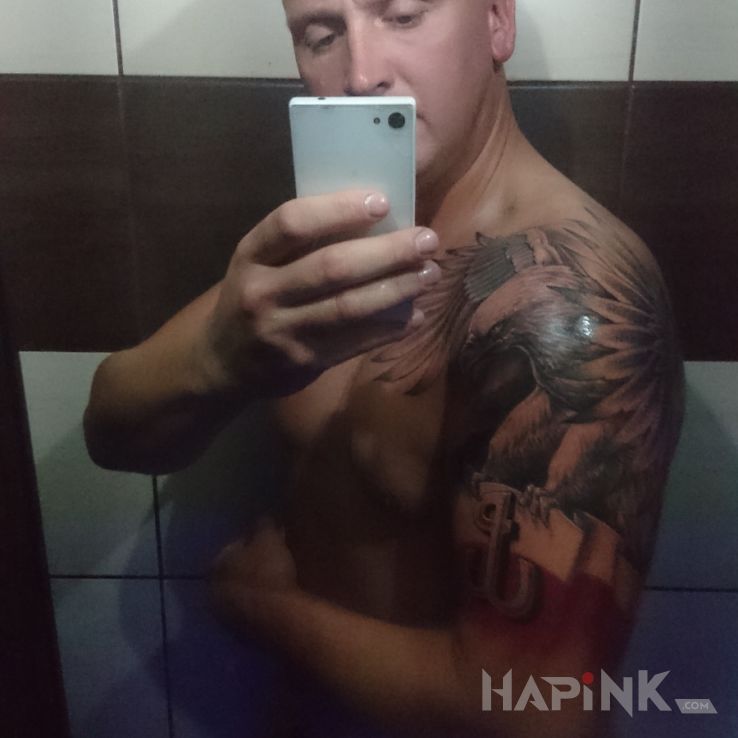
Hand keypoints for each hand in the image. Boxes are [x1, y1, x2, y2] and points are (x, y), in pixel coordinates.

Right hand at [202, 190, 440, 396]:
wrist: (224, 361)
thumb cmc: (253, 297)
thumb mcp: (259, 262)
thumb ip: (301, 244)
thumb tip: (375, 219)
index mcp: (250, 255)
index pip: (292, 223)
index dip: (339, 210)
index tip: (383, 202)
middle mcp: (263, 292)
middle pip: (332, 267)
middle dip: (387, 252)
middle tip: (427, 240)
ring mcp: (283, 331)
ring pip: (349, 307)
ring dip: (396, 289)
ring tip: (429, 274)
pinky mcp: (304, 362)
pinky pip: (355, 342)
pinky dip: (389, 328)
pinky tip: (415, 316)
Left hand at [209, 517, 296, 626]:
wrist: (276, 620)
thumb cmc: (268, 573)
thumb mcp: (269, 540)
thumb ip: (263, 527)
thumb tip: (262, 517)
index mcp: (216, 567)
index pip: (230, 549)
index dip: (250, 543)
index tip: (266, 541)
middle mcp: (214, 593)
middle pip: (234, 575)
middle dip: (251, 566)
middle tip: (272, 559)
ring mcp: (228, 620)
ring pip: (242, 596)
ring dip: (256, 588)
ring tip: (278, 580)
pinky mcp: (244, 638)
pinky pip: (253, 614)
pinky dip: (263, 606)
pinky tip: (279, 601)